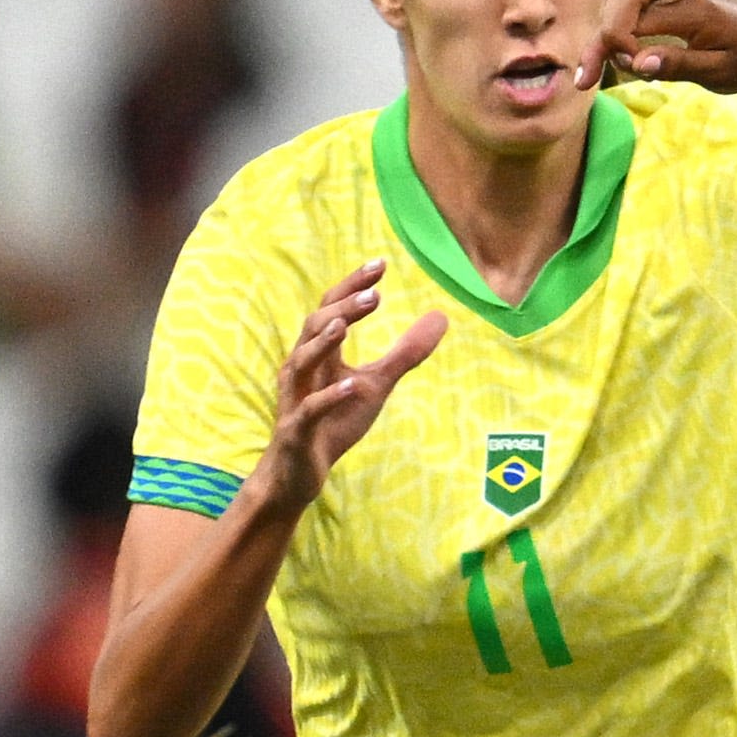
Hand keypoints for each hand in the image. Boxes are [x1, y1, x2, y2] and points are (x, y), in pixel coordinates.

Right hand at [258, 262, 443, 508]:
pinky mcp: (297, 430)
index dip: (352, 286)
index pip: (333, 310)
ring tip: (346, 326)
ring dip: (323, 343)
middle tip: (374, 293)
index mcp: (320, 354)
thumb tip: (440, 315)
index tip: (380, 263)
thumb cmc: (333, 423)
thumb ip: (405, 353)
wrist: (299, 472)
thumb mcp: (376, 384)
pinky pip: (309, 410)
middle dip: (342, 309)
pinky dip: (328, 397)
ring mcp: (296, 399)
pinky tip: (351, 385)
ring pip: (301, 363)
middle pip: (315, 328)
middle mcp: (302, 369)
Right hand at [611, 0, 736, 92]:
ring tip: (602, 61)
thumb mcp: (723, 72)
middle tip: (596, 70)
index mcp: (695, 9)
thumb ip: (680, 65)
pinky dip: (619, 19)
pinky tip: (620, 48)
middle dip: (604, 30)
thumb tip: (637, 64)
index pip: (635, 18)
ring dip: (607, 23)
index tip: (631, 71)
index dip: (619, 46)